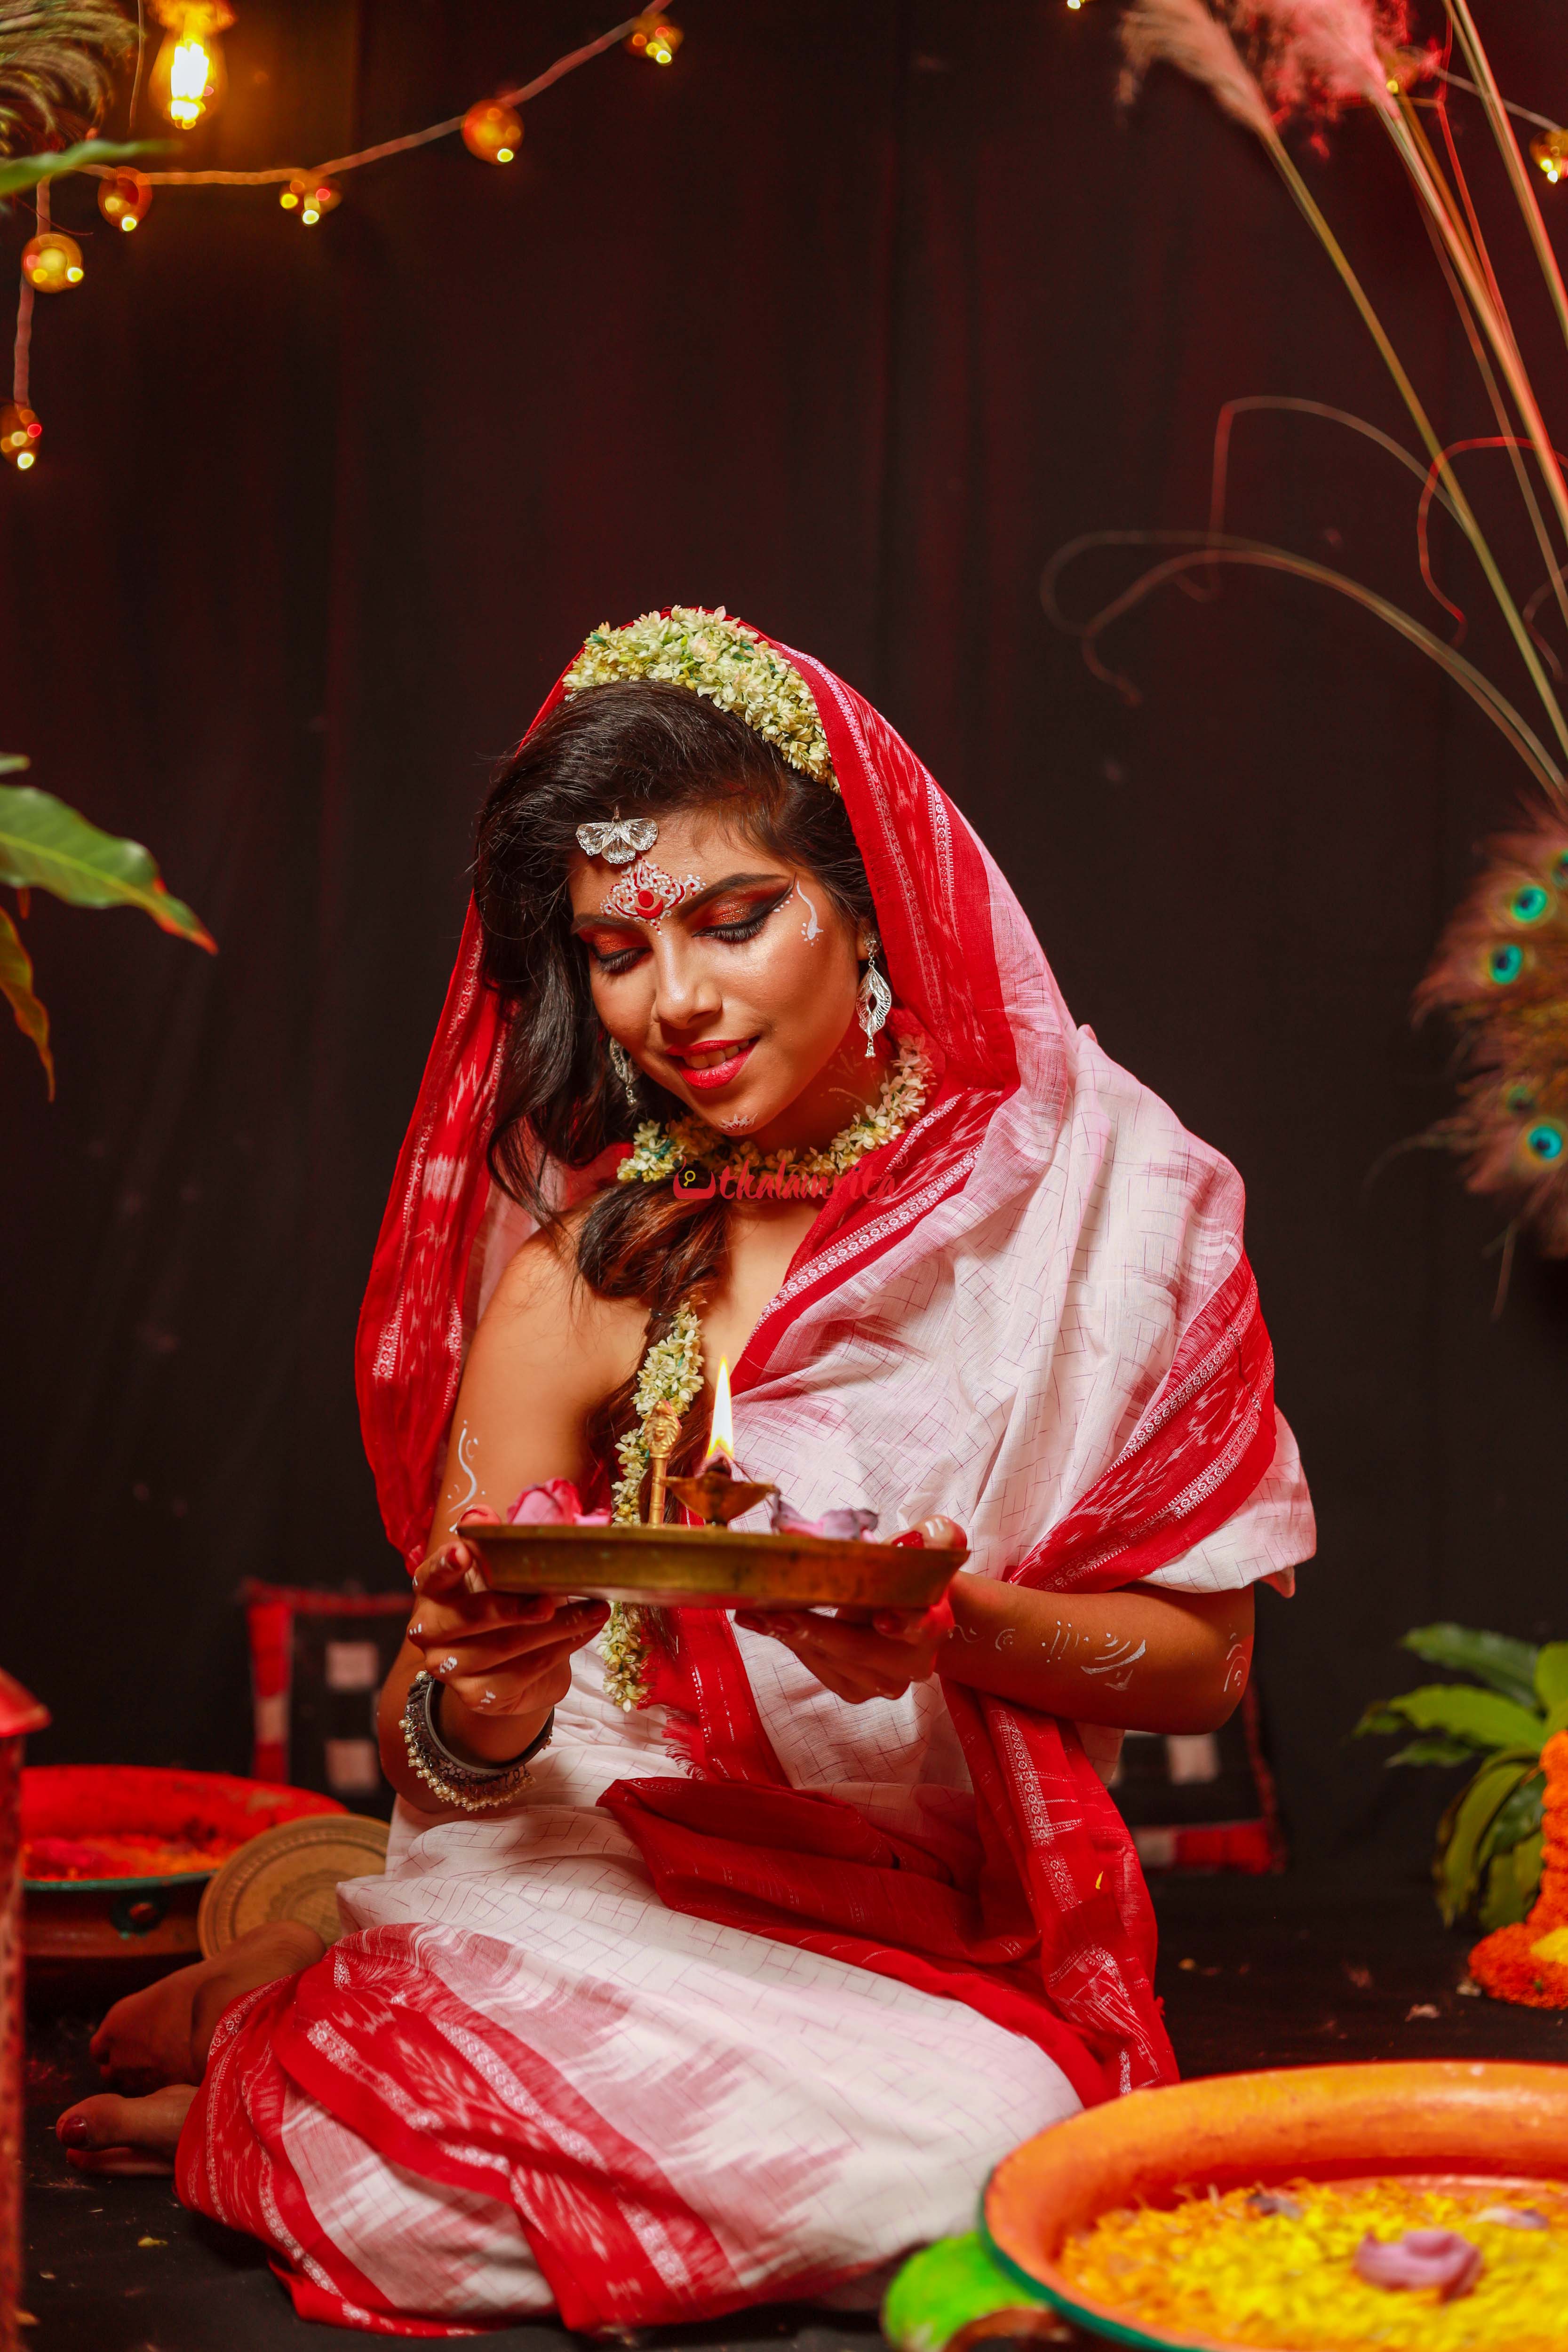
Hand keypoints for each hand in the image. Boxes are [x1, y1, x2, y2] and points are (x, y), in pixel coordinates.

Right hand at [409, 1509, 608, 1721]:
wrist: (510, 1667)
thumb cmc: (505, 1602)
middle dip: (514, 1607)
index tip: (463, 1552)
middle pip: (470, 1617)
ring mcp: (450, 1668)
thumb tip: (483, 1515)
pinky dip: (559, 1651)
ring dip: (556, 1627)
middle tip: (553, 1597)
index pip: (431, 1575)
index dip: (445, 1564)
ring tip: (595, 1609)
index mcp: (432, 1590)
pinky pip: (522, 1673)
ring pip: (505, 1647)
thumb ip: (493, 1543)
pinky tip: (584, 1632)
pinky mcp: (477, 1696)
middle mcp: (430, 1631)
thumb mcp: (501, 1571)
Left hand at [734, 1517, 964, 1704]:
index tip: (881, 1619)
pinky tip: (764, 1624)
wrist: (909, 1607)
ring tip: (755, 1614)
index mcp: (936, 1622)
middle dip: (817, 1631)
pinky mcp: (857, 1690)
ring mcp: (885, 1683)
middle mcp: (915, 1662)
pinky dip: (790, 1644)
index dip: (904, 1624)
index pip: (926, 1625)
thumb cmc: (911, 1570)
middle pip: (861, 1650)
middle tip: (777, 1613)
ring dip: (791, 1636)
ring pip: (833, 1661)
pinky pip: (819, 1669)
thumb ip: (928, 1535)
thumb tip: (899, 1533)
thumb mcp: (928, 1542)